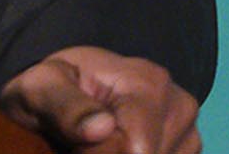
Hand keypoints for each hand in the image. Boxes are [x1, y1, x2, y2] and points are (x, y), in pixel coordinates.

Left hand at [0, 46, 201, 152]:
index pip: (135, 149)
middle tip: (84, 143)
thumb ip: (64, 106)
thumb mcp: (40, 88)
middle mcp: (179, 105)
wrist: (66, 89)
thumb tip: (102, 128)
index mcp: (147, 82)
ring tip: (99, 143)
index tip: (75, 144)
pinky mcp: (187, 148)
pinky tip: (118, 147)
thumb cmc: (51, 88)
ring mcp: (189, 130)